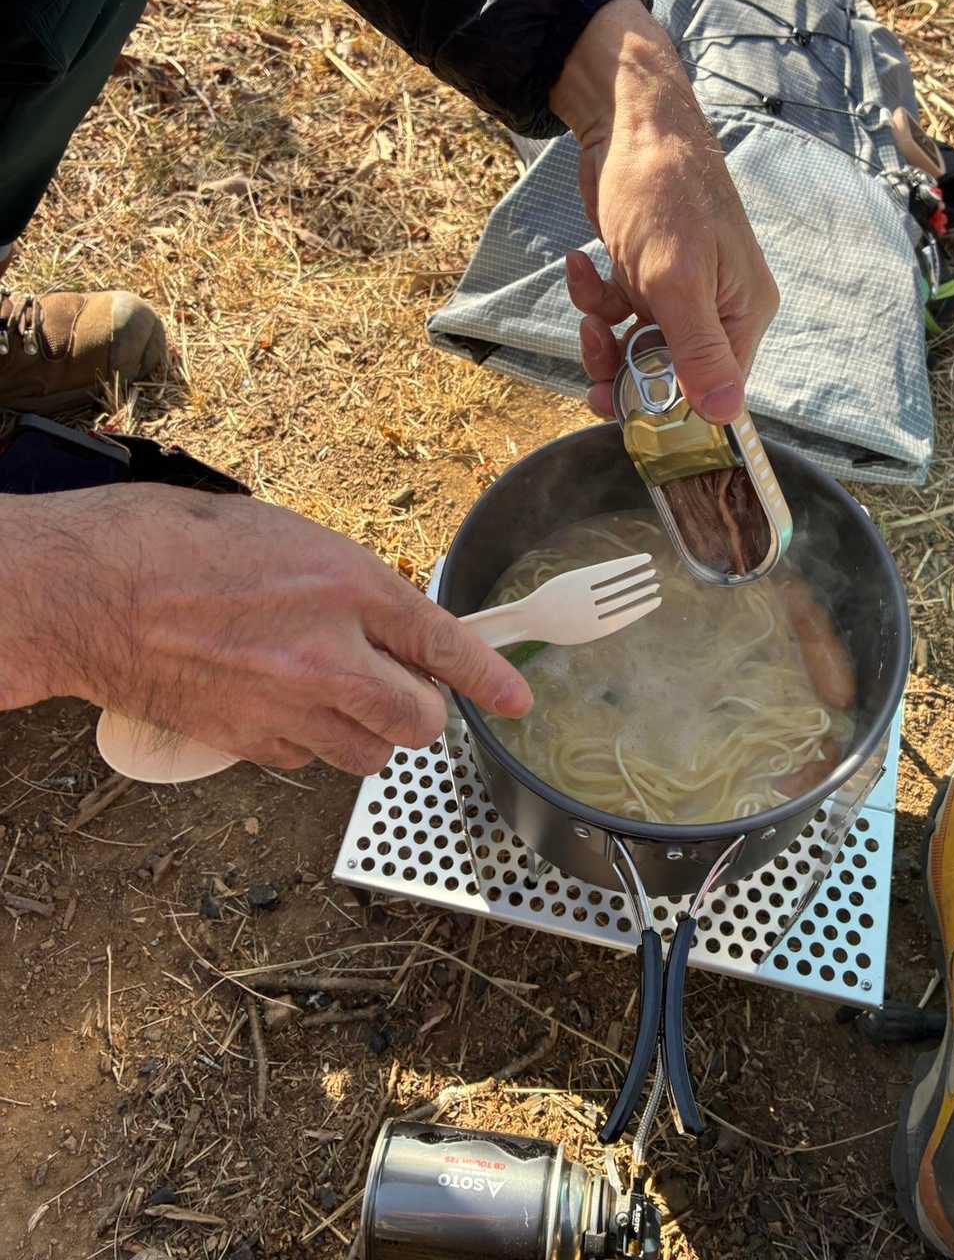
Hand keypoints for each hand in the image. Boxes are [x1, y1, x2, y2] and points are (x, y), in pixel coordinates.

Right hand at [0, 486, 531, 774]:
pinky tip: (278, 708)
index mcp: (347, 583)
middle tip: (399, 691)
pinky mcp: (248, 740)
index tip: (516, 699)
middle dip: (421, 711)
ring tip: (333, 700)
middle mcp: (329, 652)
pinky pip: (307, 763)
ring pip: (371, 755)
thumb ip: (346, 583)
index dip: (491, 678)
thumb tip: (382, 615)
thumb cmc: (175, 542)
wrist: (92, 591)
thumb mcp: (285, 535)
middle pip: (419, 720)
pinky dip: (307, 745)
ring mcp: (289, 704)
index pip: (445, 643)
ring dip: (367, 735)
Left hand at [550, 0, 778, 421]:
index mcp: (742, 311)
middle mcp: (718, 305)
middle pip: (672, 372)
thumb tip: (728, 416)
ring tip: (586, 314)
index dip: (671, 405)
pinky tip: (580, 265)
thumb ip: (697, 351)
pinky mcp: (648, 274)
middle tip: (593, 365)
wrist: (627, 120)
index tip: (624, 405)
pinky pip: (619, 311)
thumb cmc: (662, 191)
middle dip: (625, 370)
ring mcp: (682, 290)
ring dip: (603, 338)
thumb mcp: (676, 280)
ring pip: (637, 346)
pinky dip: (594, 296)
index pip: (717, 387)